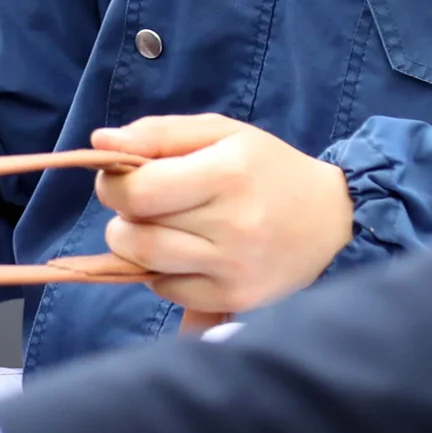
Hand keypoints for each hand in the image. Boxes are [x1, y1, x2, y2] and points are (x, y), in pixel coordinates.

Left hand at [91, 113, 352, 316]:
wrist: (332, 221)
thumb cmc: (266, 168)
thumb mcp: (220, 132)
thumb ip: (158, 133)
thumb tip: (99, 143)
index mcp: (227, 174)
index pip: (138, 192)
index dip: (114, 184)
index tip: (123, 177)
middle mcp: (232, 226)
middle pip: (135, 234)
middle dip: (123, 216)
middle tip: (143, 203)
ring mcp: (233, 269)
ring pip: (145, 266)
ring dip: (136, 246)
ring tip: (159, 227)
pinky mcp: (235, 299)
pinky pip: (168, 292)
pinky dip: (161, 273)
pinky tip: (185, 253)